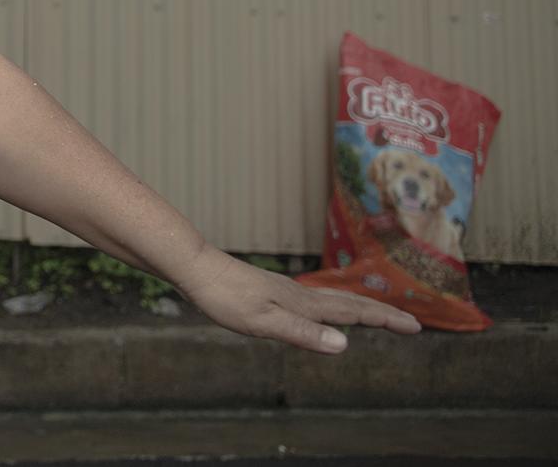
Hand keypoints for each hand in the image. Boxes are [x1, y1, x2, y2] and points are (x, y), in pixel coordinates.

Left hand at [176, 247, 420, 352]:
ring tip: (374, 315)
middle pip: (349, 303)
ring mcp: (284, 290)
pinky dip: (330, 306)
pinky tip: (317, 310)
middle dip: (381, 314)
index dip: (385, 320)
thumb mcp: (263, 322)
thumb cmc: (224, 296)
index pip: (354, 313)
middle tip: (411, 323)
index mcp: (303, 303)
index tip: (417, 327)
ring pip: (331, 300)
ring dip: (359, 308)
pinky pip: (311, 300)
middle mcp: (299, 294)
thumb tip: (345, 345)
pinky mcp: (268, 290)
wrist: (193, 266)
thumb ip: (303, 334)